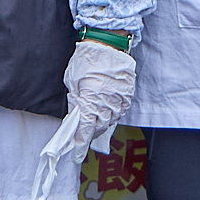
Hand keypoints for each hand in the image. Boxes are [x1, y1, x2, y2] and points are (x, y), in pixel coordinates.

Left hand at [30, 40, 137, 199]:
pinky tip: (104, 109)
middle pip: (98, 128)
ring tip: (92, 120)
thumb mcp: (72, 82)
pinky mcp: (127, 95)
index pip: (84, 130)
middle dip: (89, 133)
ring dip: (100, 123)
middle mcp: (108, 105)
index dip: (79, 144)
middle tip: (80, 136)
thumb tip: (75, 115)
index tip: (75, 154)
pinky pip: (118, 111)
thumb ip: (75, 102)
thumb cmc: (87, 59)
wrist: (108, 44)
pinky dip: (110, 113)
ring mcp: (120, 101)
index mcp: (91, 102)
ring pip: (109, 120)